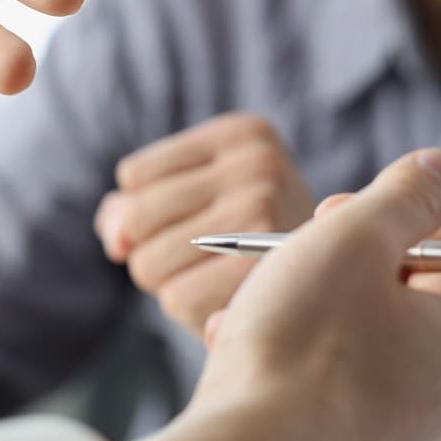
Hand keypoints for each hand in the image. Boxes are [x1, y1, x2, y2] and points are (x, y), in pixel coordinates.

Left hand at [94, 113, 313, 334]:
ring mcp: (264, 214)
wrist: (324, 300)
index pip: (133, 176)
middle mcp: (258, 162)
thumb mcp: (194, 205)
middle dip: (153, 248)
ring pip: (147, 263)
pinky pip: (174, 297)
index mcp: (242, 132)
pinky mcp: (261, 273)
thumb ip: (130, 211)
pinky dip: (190, 309)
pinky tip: (227, 301)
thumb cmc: (244, 250)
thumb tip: (117, 242)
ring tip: (220, 277)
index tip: (207, 220)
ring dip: (170, 282)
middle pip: (134, 219)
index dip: (152, 212)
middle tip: (210, 257)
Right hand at [151, 149, 440, 440]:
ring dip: (302, 315)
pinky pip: (321, 395)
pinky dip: (285, 366)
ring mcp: (395, 437)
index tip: (337, 217)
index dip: (392, 223)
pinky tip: (241, 354)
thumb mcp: (354, 238)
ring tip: (255, 310)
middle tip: (294, 260)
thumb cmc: (299, 349)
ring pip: (353, 347)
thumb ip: (404, 196)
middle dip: (340, 270)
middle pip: (399, 301)